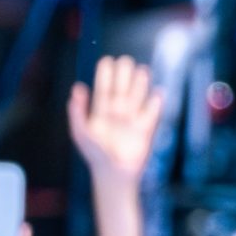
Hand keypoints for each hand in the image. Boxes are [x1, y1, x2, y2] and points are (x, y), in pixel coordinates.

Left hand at [67, 55, 162, 191]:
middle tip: (126, 60)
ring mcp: (132, 121)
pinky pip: (152, 113)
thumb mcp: (80, 132)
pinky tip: (158, 92)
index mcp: (100, 113)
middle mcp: (117, 114)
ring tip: (142, 70)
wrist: (114, 175)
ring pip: (137, 98)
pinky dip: (156, 103)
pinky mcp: (146, 130)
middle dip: (124, 75)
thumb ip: (77, 111)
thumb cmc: (95, 155)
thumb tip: (77, 88)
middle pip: (122, 89)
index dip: (105, 75)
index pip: (104, 89)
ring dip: (140, 85)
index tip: (107, 60)